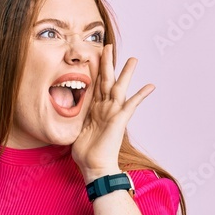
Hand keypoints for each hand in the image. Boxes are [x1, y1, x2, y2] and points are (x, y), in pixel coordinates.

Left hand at [71, 44, 153, 181]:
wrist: (94, 167)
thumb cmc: (86, 154)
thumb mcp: (76, 130)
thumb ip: (75, 118)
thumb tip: (64, 114)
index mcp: (94, 109)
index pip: (94, 84)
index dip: (93, 70)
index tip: (93, 55)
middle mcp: (105, 108)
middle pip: (106, 80)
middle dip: (106, 63)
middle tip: (107, 46)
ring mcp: (113, 113)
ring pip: (120, 87)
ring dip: (125, 73)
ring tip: (133, 58)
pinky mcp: (119, 120)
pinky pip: (132, 105)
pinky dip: (141, 95)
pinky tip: (150, 85)